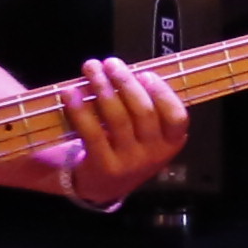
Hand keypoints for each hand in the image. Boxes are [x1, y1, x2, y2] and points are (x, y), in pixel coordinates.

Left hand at [43, 58, 191, 208]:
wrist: (104, 184)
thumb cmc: (127, 147)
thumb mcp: (148, 134)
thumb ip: (146, 107)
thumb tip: (125, 72)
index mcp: (171, 142)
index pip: (176, 116)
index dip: (162, 92)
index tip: (144, 73)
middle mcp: (154, 153)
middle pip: (143, 111)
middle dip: (126, 82)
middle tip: (111, 63)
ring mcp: (130, 161)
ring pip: (117, 118)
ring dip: (102, 88)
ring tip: (91, 68)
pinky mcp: (103, 165)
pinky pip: (91, 132)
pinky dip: (79, 110)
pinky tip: (71, 92)